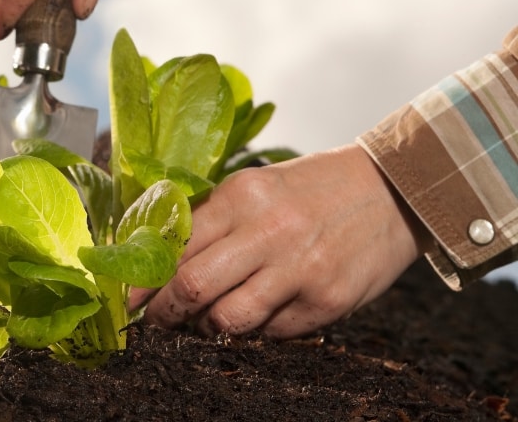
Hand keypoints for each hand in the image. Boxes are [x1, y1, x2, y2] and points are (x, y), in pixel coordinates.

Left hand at [129, 144, 428, 337]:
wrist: (392, 191)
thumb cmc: (310, 190)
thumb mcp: (256, 187)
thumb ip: (211, 218)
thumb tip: (158, 257)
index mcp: (242, 197)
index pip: (176, 246)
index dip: (144, 279)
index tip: (128, 297)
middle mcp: (269, 233)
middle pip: (193, 287)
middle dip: (164, 312)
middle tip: (155, 320)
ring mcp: (300, 271)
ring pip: (229, 321)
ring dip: (208, 327)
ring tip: (206, 319)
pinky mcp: (328, 303)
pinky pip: (273, 334)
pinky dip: (256, 330)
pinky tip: (257, 313)